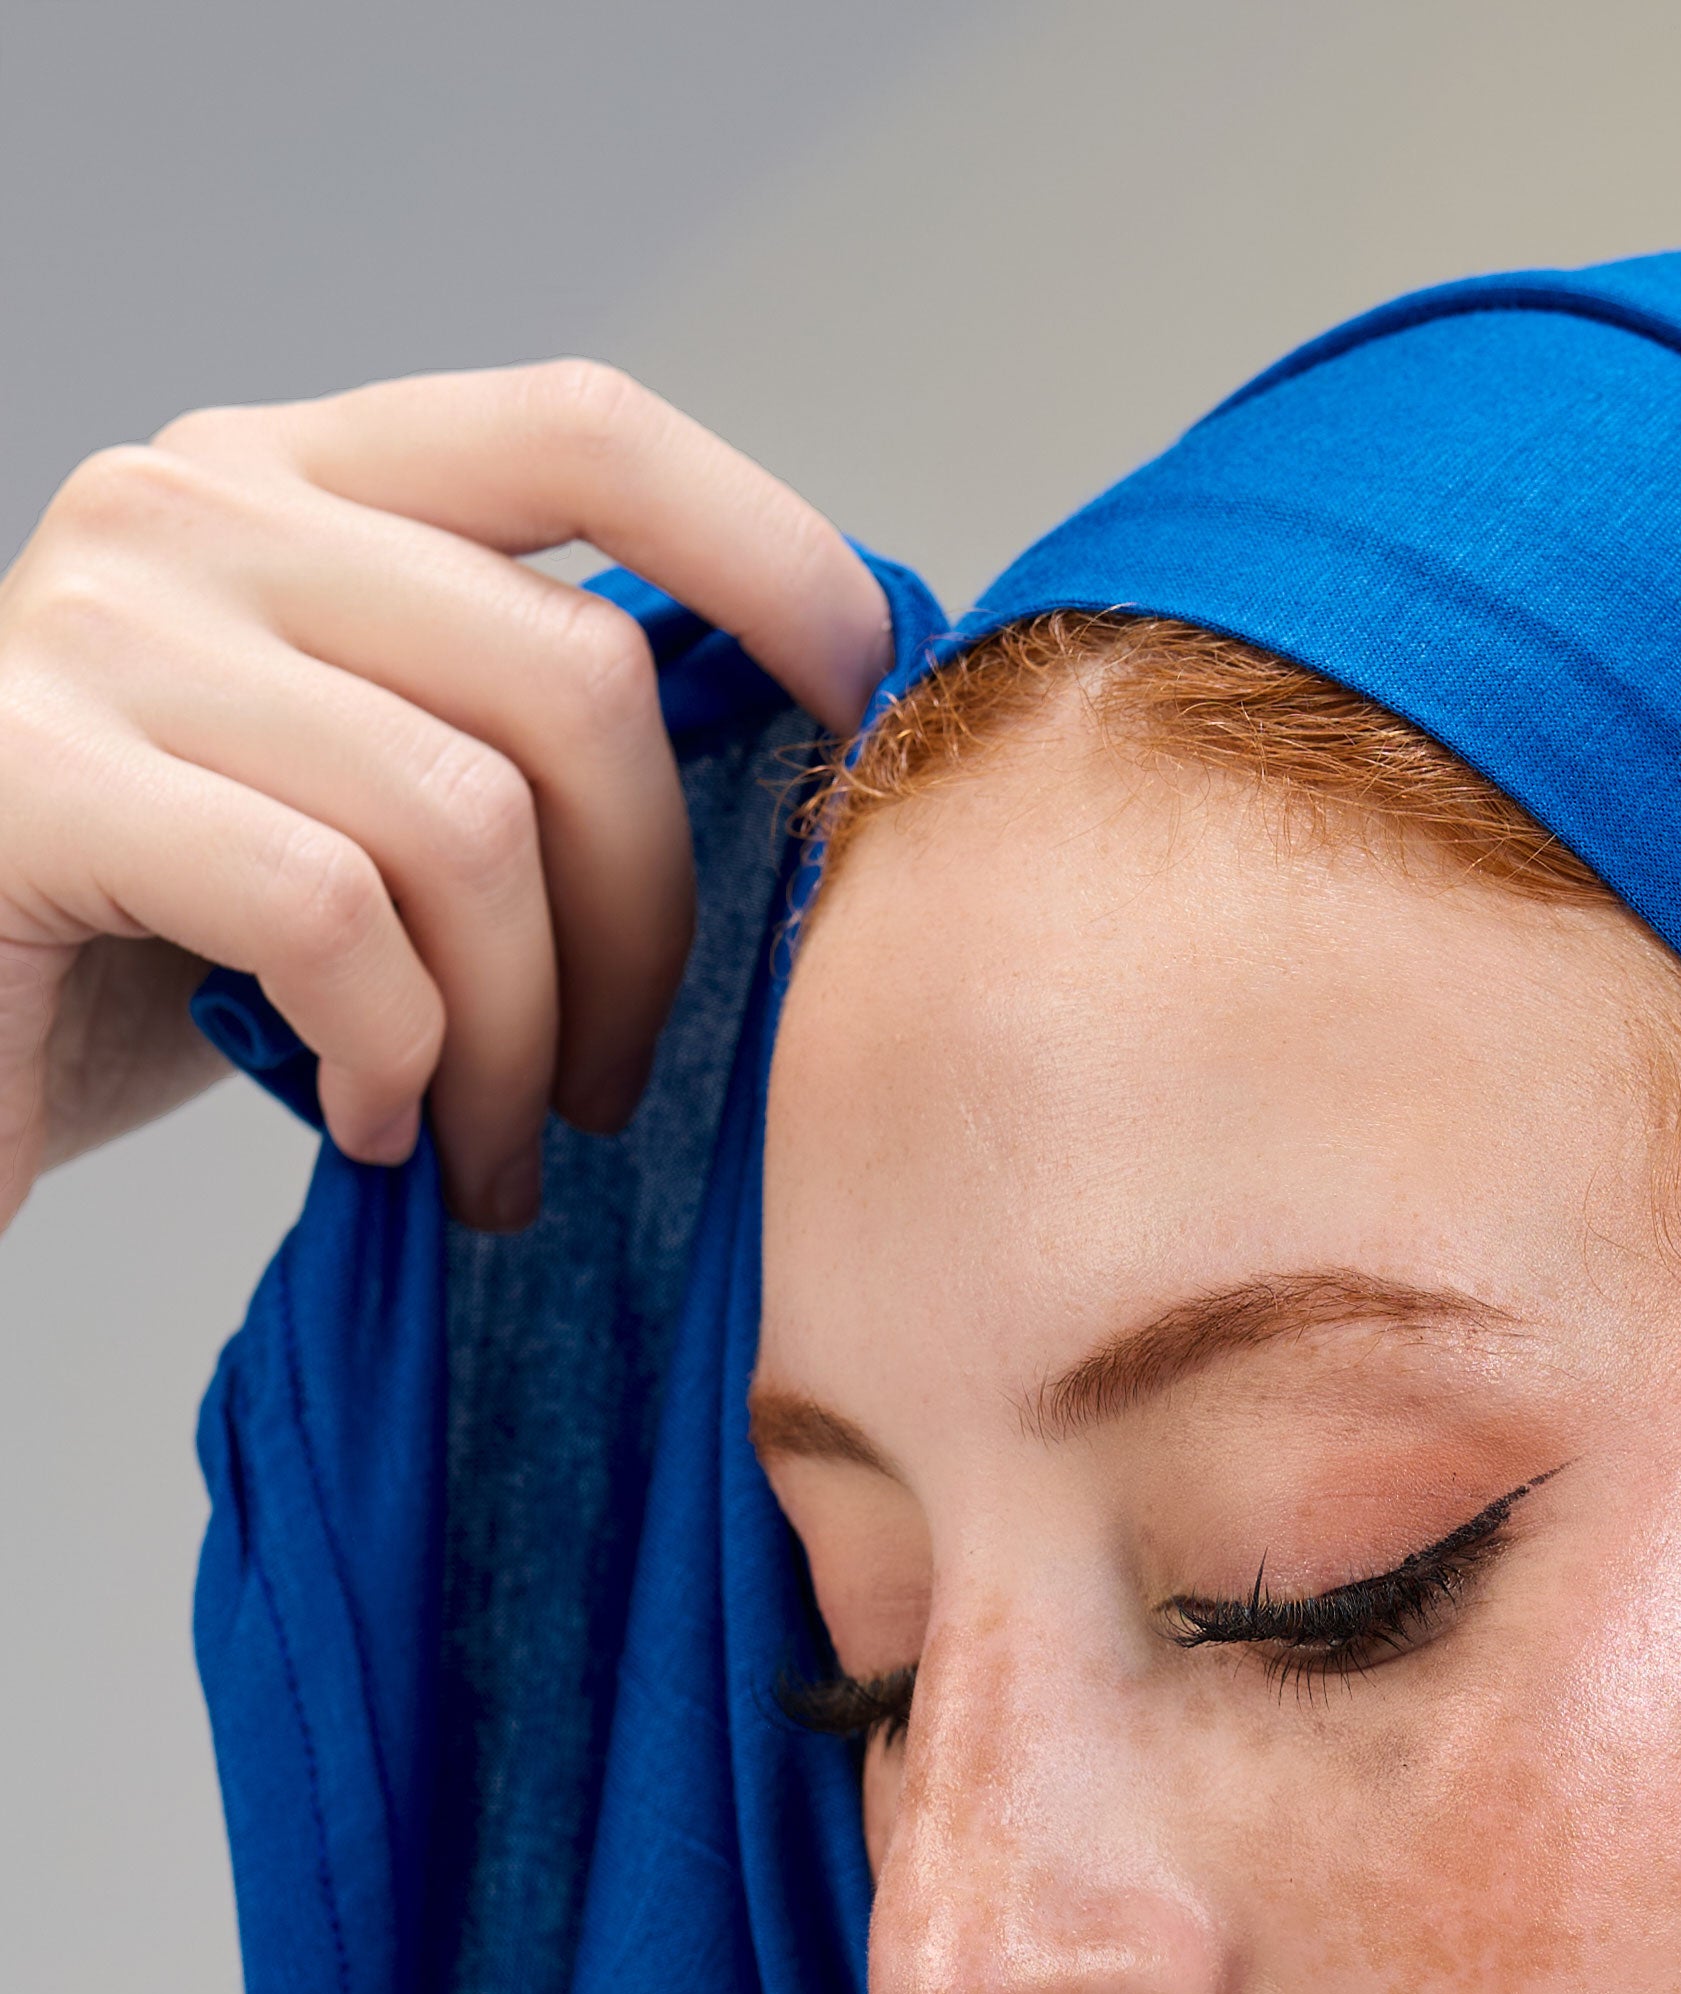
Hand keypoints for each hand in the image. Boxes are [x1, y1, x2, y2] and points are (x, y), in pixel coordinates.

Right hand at [0, 363, 886, 1236]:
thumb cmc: (152, 944)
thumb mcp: (351, 796)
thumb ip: (500, 734)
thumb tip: (777, 768)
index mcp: (294, 478)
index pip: (584, 430)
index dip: (766, 555)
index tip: (860, 703)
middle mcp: (192, 506)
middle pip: (572, 678)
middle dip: (643, 925)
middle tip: (606, 1086)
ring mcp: (104, 627)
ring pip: (465, 823)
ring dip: (517, 1037)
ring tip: (481, 1138)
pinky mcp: (34, 779)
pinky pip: (330, 917)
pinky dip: (390, 1052)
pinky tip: (366, 1121)